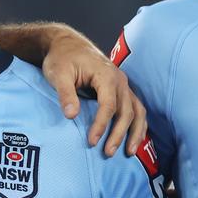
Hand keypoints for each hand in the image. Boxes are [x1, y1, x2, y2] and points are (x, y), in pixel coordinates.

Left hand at [42, 32, 146, 153]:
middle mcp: (120, 80)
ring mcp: (124, 85)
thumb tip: (71, 115)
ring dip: (135, 133)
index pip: (108, 105)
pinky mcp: (122, 90)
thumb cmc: (62, 58)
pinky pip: (137, 109)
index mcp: (106, 75)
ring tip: (129, 153)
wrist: (68, 44)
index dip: (101, 125)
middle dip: (118, 134)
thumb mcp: (58, 74)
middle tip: (108, 153)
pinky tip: (134, 140)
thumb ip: (65, 94)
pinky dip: (139, 125)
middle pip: (126, 111)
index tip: (92, 141)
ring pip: (137, 111)